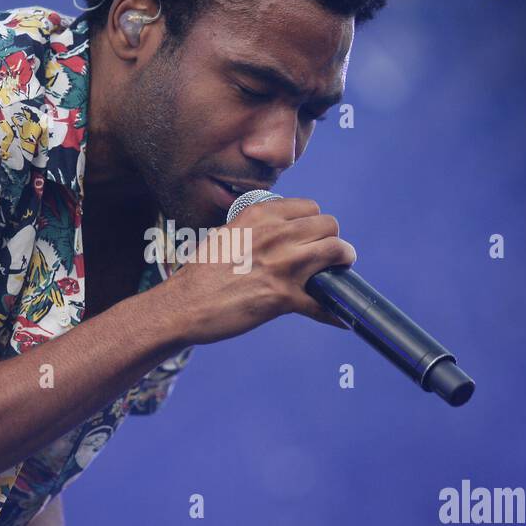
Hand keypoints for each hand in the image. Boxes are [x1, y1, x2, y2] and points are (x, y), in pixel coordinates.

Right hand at [164, 196, 356, 343]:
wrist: (183, 305)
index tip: (313, 237)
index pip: (311, 207)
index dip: (316, 224)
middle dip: (332, 240)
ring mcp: (282, 265)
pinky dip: (335, 314)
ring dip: (343, 263)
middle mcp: (276, 234)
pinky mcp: (283, 297)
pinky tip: (340, 318)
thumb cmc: (202, 273)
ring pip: (337, 251)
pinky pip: (323, 304)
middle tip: (328, 257)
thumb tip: (280, 233)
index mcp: (261, 215)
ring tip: (337, 275)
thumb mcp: (228, 233)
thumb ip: (257, 228)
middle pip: (329, 225)